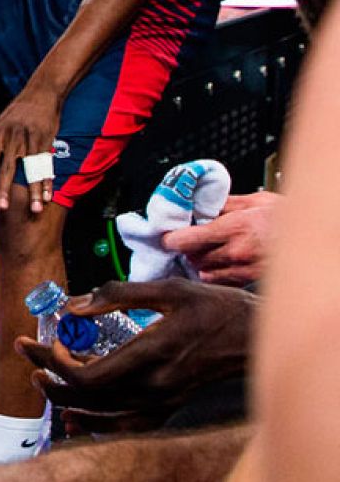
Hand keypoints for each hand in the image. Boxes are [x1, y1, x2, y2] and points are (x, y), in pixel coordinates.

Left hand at [0, 88, 60, 212]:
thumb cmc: (17, 113)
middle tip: (2, 208)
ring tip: (34, 209)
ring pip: (31, 170)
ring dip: (33, 191)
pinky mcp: (46, 140)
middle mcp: (12, 138)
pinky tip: (47, 195)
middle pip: (8, 169)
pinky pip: (46, 164)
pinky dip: (47, 181)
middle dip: (5, 190)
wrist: (41, 93)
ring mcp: (30, 139)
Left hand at [15, 279, 254, 414]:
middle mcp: (153, 387)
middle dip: (49, 374)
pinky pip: (122, 426)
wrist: (256, 338)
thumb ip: (118, 295)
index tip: (43, 340)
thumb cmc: (215, 308)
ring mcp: (161, 402)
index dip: (55, 361)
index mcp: (151, 356)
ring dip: (65, 398)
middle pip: (85, 395)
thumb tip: (74, 305)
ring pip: (99, 414)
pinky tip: (76, 416)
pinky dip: (94, 422)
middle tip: (29, 353)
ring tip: (42, 379)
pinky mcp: (167, 408)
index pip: (86, 375)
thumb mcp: (169, 289)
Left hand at [162, 191, 278, 285]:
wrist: (314, 237)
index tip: (165, 236)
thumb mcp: (257, 201)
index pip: (186, 239)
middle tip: (188, 240)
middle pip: (192, 257)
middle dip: (187, 249)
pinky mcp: (250, 280)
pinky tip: (220, 263)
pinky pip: (221, 280)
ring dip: (199, 262)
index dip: (171, 238)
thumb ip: (225, 203)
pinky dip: (214, 274)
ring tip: (206, 251)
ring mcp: (243, 269)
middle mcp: (236, 251)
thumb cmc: (289, 217)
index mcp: (234, 227)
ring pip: (203, 271)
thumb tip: (200, 203)